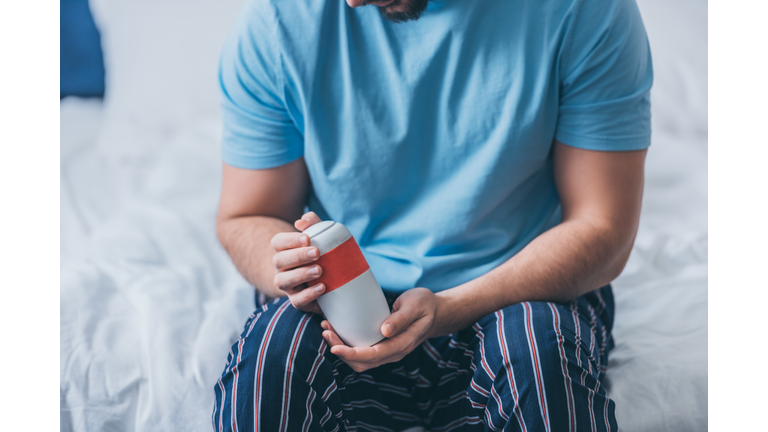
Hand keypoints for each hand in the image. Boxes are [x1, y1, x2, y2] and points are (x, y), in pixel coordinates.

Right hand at [270, 212, 325, 313]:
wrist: (330, 282)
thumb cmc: (322, 255)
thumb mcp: (320, 237)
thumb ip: (314, 224)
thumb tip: (303, 220)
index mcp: (285, 251)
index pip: (278, 242)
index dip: (290, 240)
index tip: (308, 238)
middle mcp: (282, 268)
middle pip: (279, 261)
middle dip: (298, 256)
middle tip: (317, 252)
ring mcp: (288, 286)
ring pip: (283, 282)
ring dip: (300, 275)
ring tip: (319, 270)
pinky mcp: (297, 301)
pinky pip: (297, 301)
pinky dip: (309, 294)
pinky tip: (322, 287)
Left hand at [321, 288, 442, 371]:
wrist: (435, 312)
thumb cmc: (425, 305)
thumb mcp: (415, 305)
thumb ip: (401, 318)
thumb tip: (384, 331)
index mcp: (402, 344)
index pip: (373, 356)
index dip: (352, 354)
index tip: (334, 346)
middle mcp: (393, 353)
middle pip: (362, 362)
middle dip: (341, 351)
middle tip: (326, 332)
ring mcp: (388, 352)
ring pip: (360, 360)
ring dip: (342, 349)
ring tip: (327, 330)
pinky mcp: (382, 346)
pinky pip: (362, 352)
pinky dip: (347, 345)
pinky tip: (338, 330)